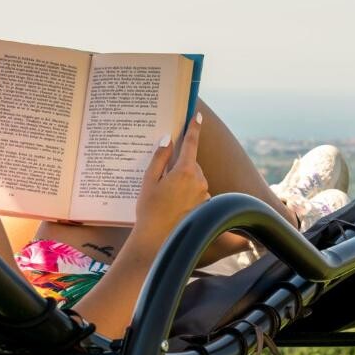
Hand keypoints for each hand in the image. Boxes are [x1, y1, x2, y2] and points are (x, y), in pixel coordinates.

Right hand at [134, 112, 209, 240]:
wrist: (158, 239)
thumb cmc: (150, 209)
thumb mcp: (149, 180)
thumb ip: (160, 157)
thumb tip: (167, 139)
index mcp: (184, 171)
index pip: (191, 143)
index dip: (194, 128)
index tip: (198, 116)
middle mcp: (199, 181)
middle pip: (192, 163)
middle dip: (180, 166)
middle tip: (163, 181)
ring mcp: (204, 194)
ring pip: (195, 178)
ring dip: (184, 181)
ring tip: (167, 198)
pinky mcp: (205, 205)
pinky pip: (198, 192)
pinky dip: (188, 194)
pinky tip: (175, 206)